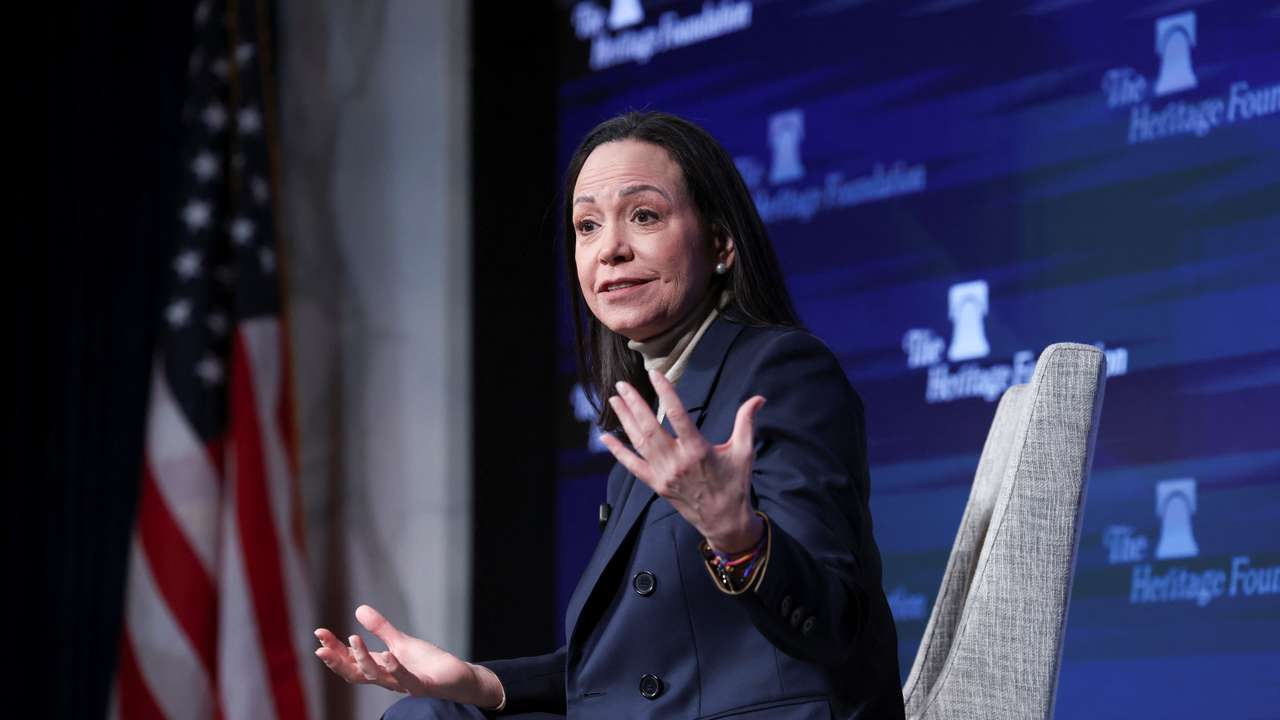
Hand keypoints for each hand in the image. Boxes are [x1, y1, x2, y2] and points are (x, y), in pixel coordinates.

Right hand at [313, 605, 503, 707]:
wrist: (457, 678)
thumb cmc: (428, 663)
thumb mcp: (401, 641)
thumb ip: (381, 629)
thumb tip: (359, 609)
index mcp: (380, 667)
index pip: (351, 660)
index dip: (334, 649)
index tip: (319, 633)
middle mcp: (387, 679)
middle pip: (356, 672)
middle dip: (338, 660)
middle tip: (321, 646)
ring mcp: (404, 684)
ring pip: (377, 676)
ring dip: (364, 659)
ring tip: (353, 640)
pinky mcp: (423, 686)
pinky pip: (407, 680)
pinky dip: (396, 669)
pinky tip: (388, 655)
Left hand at [600, 369, 765, 552]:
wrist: (724, 520)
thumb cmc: (735, 484)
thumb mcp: (744, 452)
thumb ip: (746, 422)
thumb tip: (759, 398)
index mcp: (698, 450)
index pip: (677, 414)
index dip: (665, 392)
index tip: (654, 374)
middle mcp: (677, 461)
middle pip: (650, 427)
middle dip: (634, 404)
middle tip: (622, 384)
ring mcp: (663, 474)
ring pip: (639, 442)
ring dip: (624, 420)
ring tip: (614, 399)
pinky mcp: (656, 485)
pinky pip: (632, 466)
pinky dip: (618, 451)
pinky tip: (605, 437)